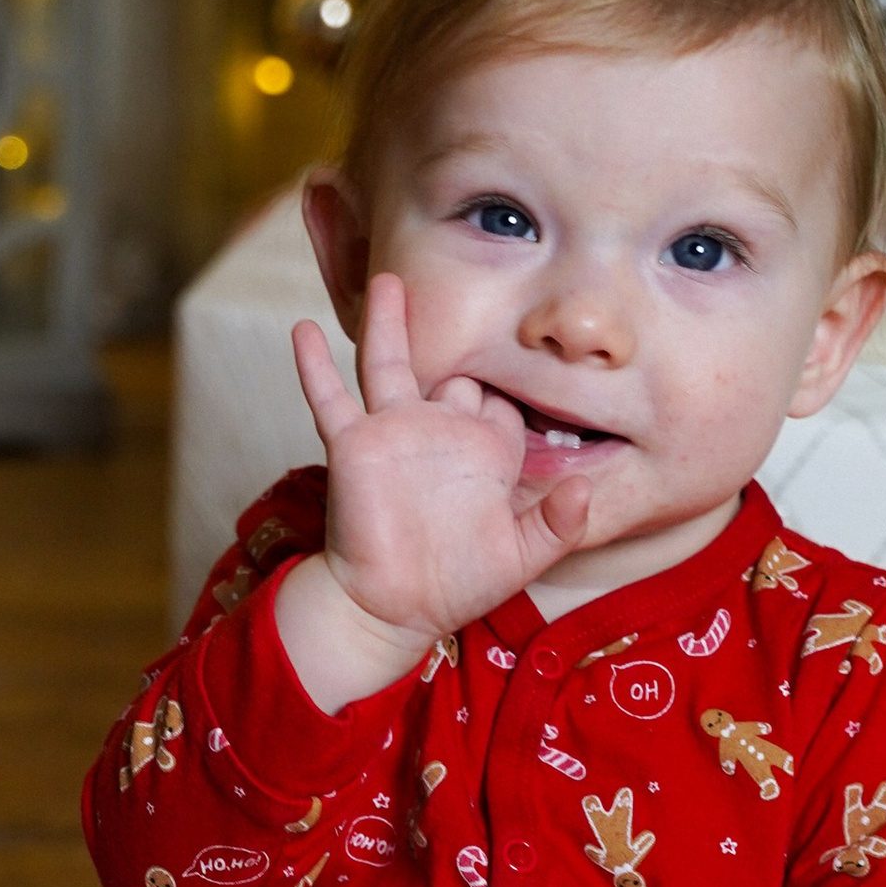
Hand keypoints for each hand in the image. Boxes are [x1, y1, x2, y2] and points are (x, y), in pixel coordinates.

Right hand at [277, 273, 592, 710]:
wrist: (392, 608)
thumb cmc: (457, 585)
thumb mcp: (521, 558)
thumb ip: (558, 526)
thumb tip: (584, 490)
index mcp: (484, 452)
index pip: (505, 402)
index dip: (520, 381)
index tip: (538, 349)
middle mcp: (440, 432)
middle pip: (451, 368)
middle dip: (460, 335)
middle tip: (471, 279)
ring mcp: (395, 432)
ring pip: (389, 363)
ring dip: (388, 321)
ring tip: (390, 278)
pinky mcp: (355, 445)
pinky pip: (330, 398)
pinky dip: (312, 365)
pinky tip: (300, 329)